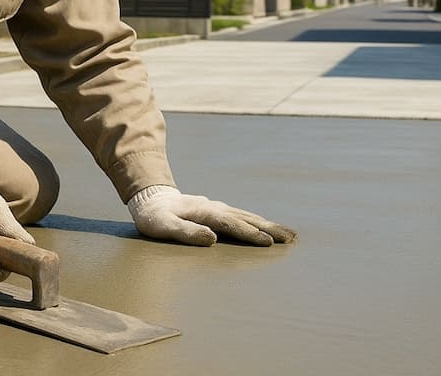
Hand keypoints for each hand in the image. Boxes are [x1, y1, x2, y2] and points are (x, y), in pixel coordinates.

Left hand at [128, 185, 295, 246]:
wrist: (150, 199)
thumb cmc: (154, 217)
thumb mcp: (163, 226)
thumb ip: (185, 232)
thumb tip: (212, 239)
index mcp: (203, 211)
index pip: (230, 223)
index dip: (249, 233)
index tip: (267, 242)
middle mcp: (214, 207)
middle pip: (245, 218)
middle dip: (268, 228)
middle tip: (291, 237)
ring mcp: (217, 207)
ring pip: (246, 215)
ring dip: (267, 224)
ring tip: (288, 234)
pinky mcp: (216, 211)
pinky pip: (241, 216)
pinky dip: (256, 221)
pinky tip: (266, 227)